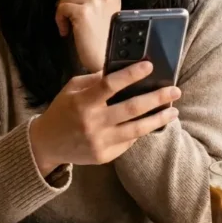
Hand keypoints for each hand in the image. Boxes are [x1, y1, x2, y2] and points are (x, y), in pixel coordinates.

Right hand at [29, 61, 180, 176]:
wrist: (46, 144)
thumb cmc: (62, 111)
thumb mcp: (72, 89)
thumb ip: (94, 81)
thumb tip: (121, 70)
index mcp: (82, 102)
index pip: (109, 85)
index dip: (130, 74)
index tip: (149, 65)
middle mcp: (92, 122)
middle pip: (131, 108)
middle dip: (157, 98)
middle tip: (175, 90)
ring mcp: (99, 141)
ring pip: (137, 129)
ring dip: (158, 119)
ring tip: (173, 111)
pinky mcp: (104, 156)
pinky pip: (128, 142)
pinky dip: (141, 131)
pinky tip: (151, 123)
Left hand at [55, 0, 120, 72]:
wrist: (103, 61)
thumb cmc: (100, 42)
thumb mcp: (101, 16)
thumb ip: (92, 3)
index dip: (78, 4)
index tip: (80, 20)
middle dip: (70, 8)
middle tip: (73, 26)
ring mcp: (95, 2)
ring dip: (64, 14)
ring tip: (71, 30)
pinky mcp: (83, 11)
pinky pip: (61, 8)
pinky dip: (59, 21)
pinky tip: (66, 32)